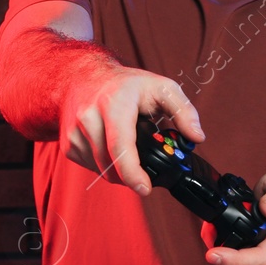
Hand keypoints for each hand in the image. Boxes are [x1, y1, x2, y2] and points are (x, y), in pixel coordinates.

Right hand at [60, 65, 203, 195]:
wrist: (83, 76)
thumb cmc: (126, 84)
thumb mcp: (161, 87)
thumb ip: (184, 111)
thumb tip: (197, 137)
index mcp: (114, 103)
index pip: (120, 145)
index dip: (132, 173)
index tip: (145, 189)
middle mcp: (90, 117)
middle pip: (111, 164)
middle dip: (132, 176)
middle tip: (147, 172)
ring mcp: (75, 131)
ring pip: (101, 170)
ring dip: (119, 172)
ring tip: (130, 153)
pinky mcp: (68, 144)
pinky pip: (91, 167)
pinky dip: (106, 166)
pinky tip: (112, 149)